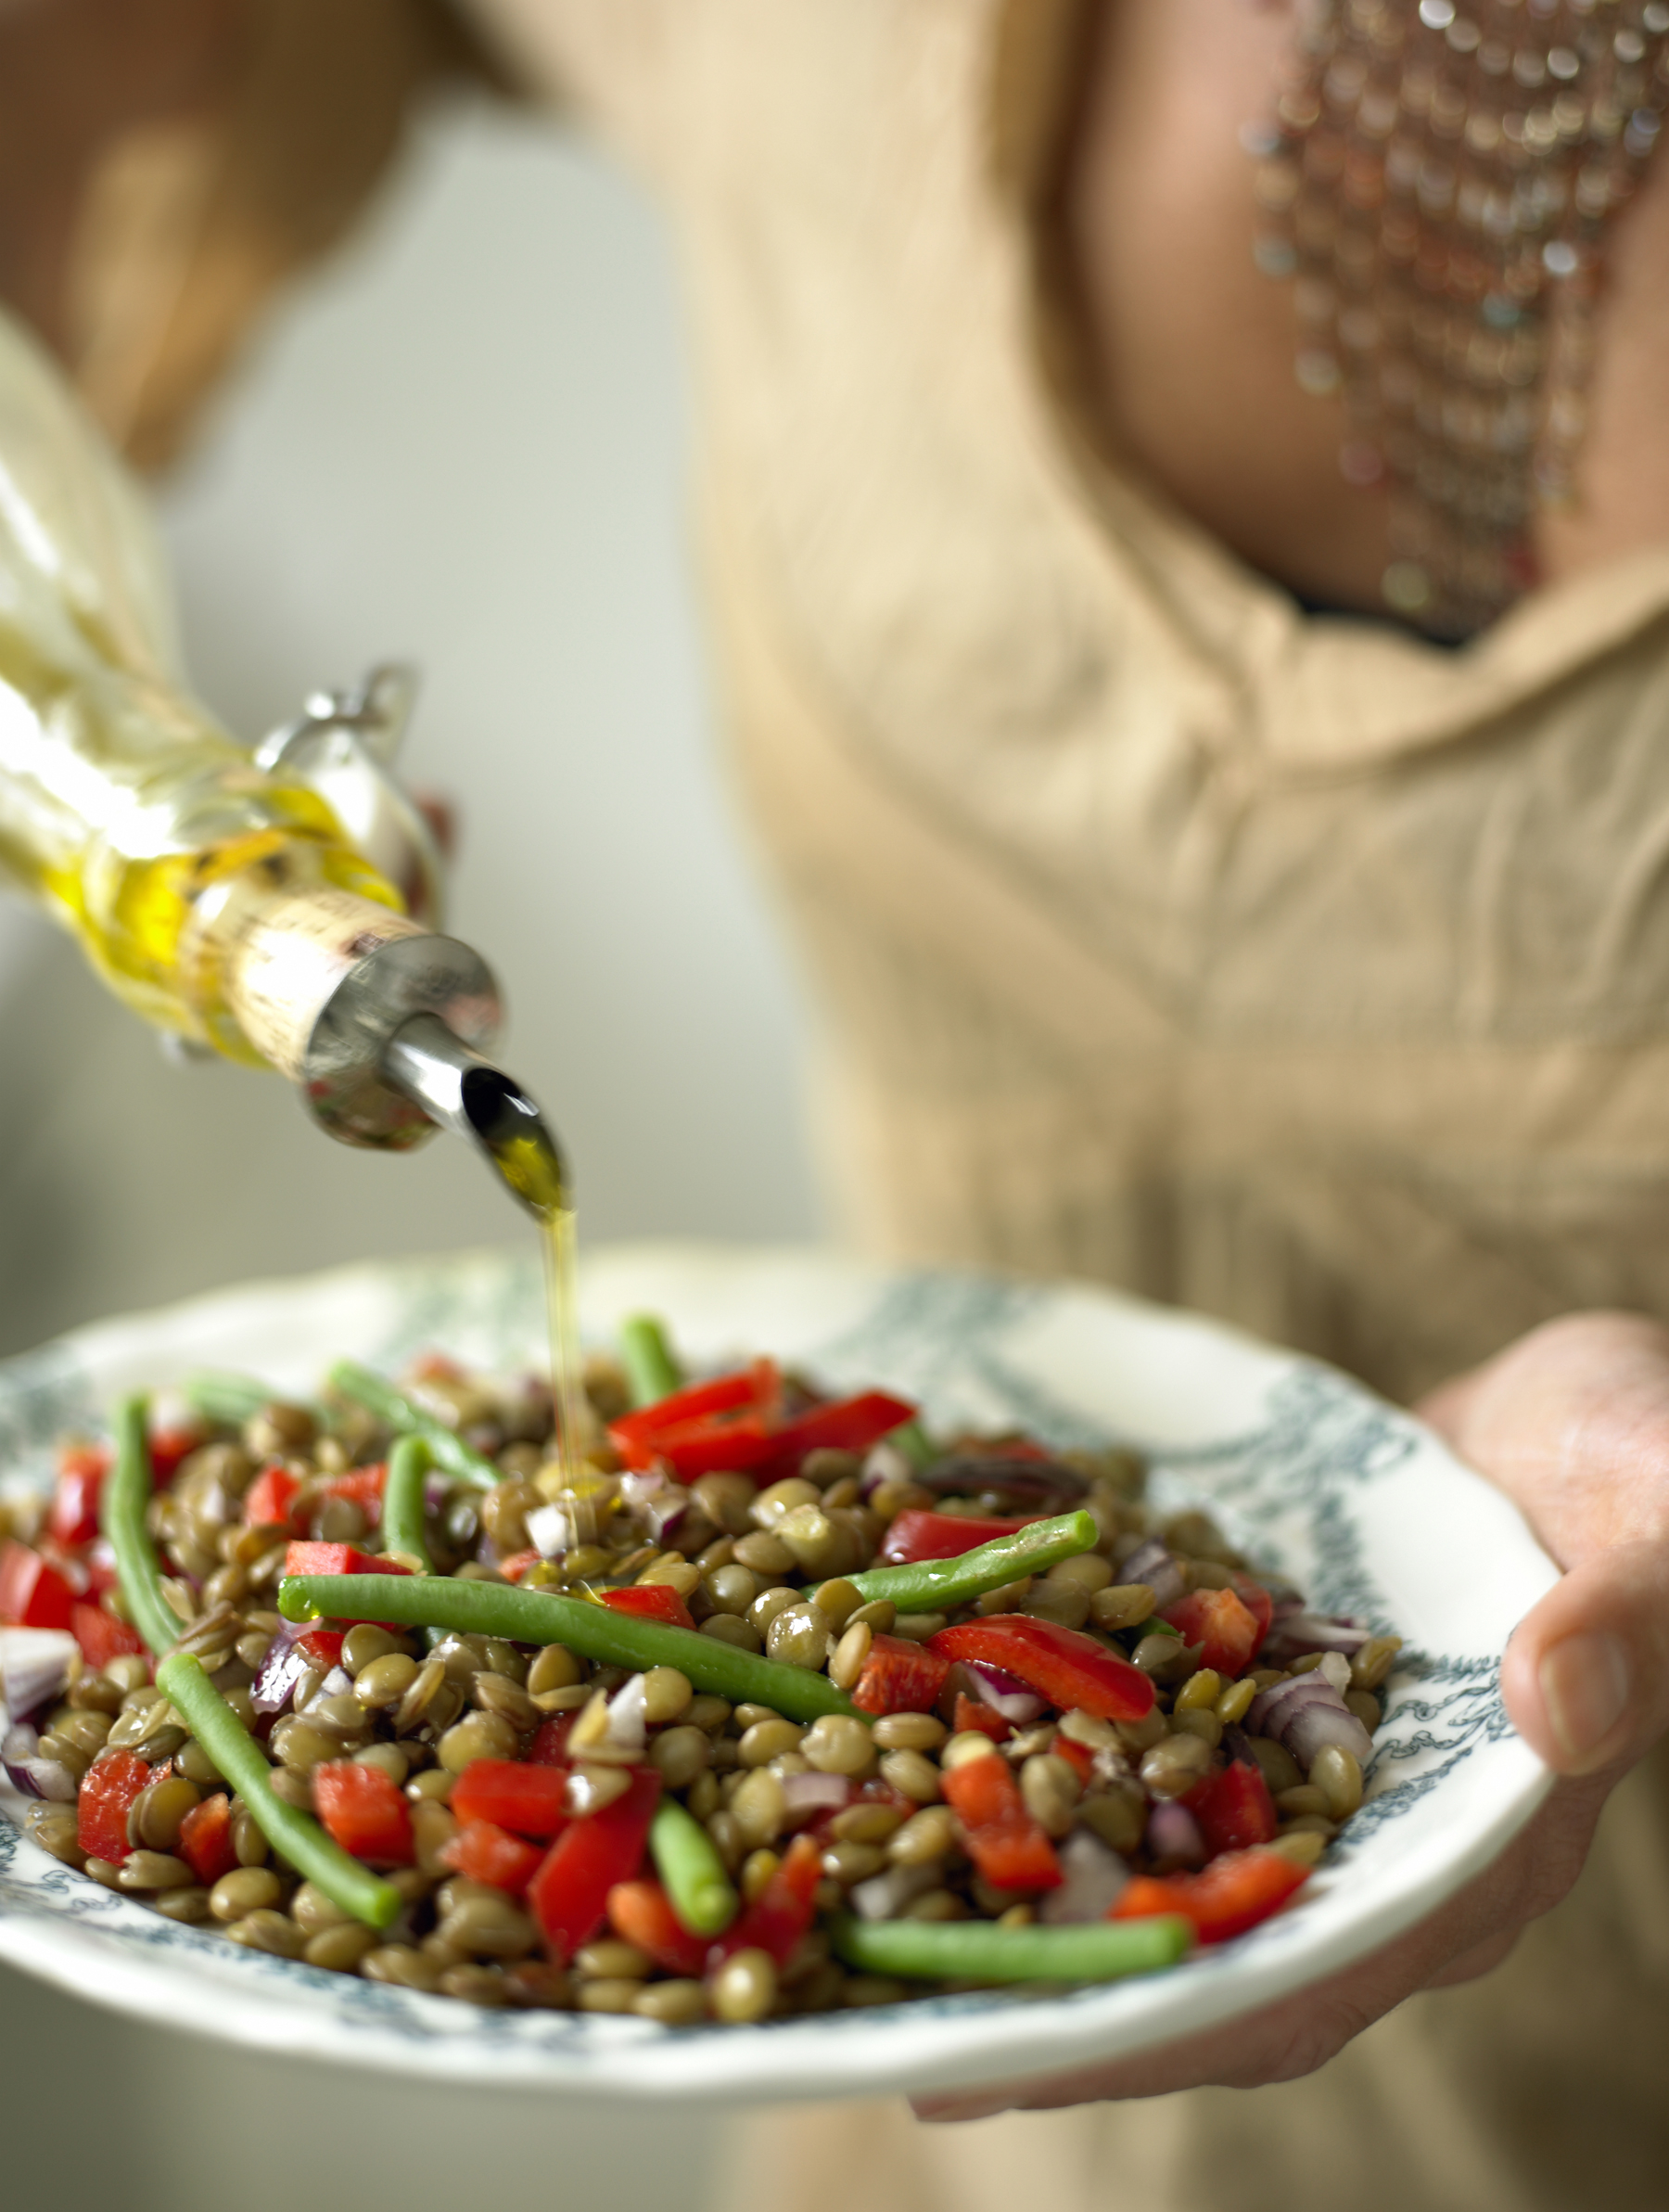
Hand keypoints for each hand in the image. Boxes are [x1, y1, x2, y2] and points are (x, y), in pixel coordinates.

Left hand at [915, 1311, 1668, 2120]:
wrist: (1576, 1409)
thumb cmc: (1649, 1459)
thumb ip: (1629, 1615)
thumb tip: (1559, 1702)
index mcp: (1487, 1842)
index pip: (1330, 1964)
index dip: (1190, 2013)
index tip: (1051, 2051)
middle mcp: (1382, 1837)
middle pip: (1216, 1949)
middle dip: (1073, 1994)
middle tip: (919, 2032)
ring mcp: (1309, 1771)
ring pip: (1163, 1863)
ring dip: (1041, 1892)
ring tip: (891, 1927)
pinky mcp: (1256, 1703)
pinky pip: (1145, 1754)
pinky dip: (1051, 1765)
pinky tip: (936, 1752)